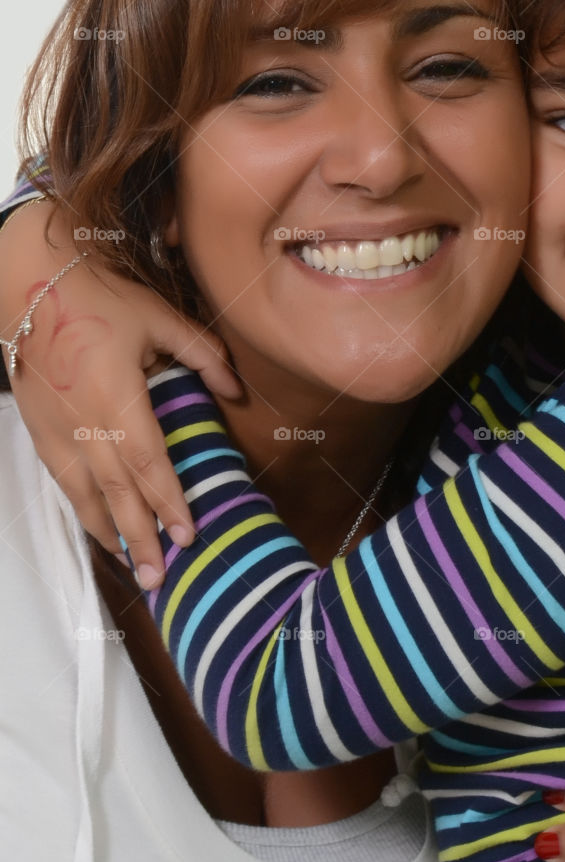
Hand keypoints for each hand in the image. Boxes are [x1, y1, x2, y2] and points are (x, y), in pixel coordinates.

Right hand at [0, 198, 241, 584]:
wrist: (28, 285)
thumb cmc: (96, 298)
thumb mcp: (159, 319)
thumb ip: (203, 356)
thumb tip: (238, 389)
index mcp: (116, 397)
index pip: (147, 462)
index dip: (168, 501)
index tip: (187, 532)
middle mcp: (84, 423)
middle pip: (116, 492)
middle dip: (141, 536)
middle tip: (160, 576)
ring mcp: (58, 430)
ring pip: (86, 496)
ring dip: (111, 534)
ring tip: (133, 567)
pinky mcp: (41, 431)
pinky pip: (65, 483)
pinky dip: (84, 511)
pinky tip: (100, 530)